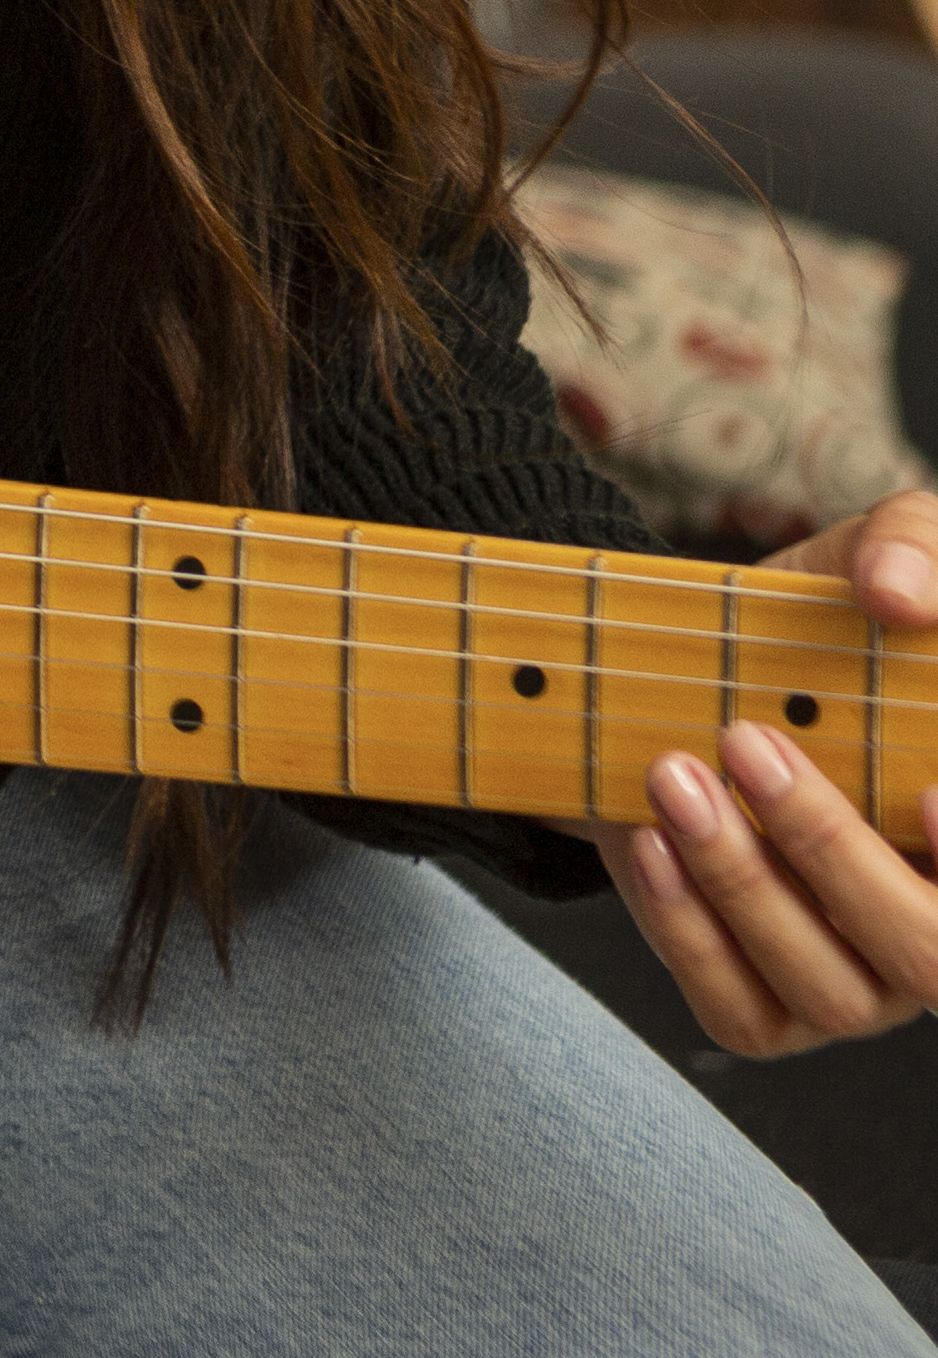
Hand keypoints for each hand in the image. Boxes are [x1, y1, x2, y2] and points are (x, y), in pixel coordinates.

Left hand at [590, 492, 937, 1055]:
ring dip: (743, 882)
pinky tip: (649, 843)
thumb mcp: (875, 552)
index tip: (924, 789)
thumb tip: (899, 592)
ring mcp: (865, 979)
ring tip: (671, 773)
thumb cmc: (820, 623)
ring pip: (832, 990)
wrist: (689, 673)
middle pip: (932, 953)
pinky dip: (689, 932)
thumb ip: (911, 549)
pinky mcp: (769, 1004)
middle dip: (835, 851)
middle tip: (744, 742)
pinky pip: (741, 1009)